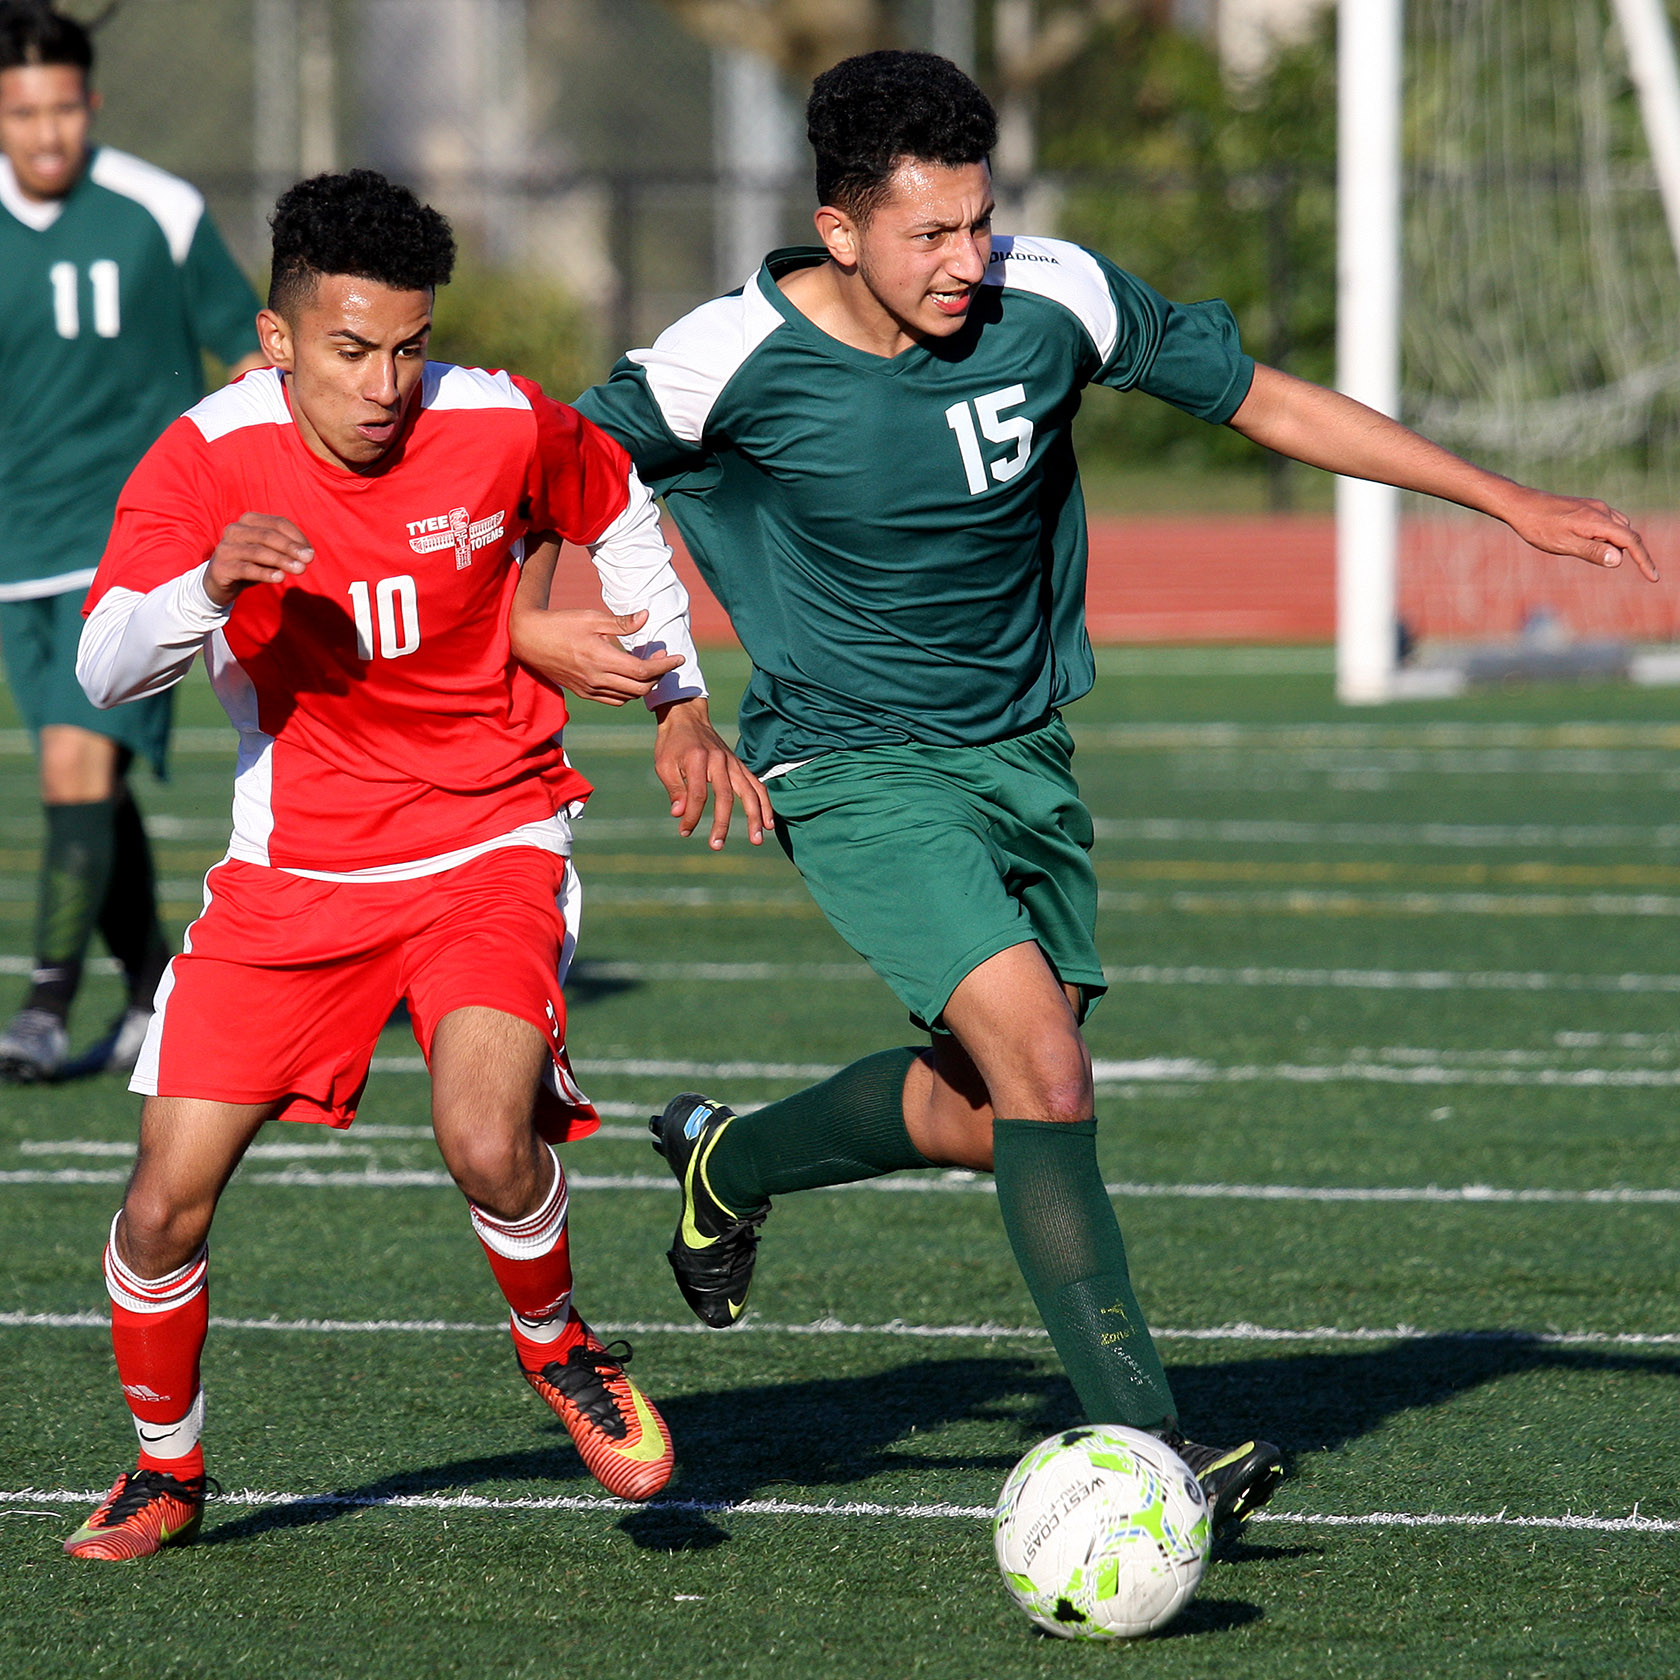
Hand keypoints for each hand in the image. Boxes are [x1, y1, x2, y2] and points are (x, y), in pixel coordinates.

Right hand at [205, 513, 313, 604]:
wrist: (219, 581)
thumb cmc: (251, 563)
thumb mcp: (269, 553)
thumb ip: (286, 551)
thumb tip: (308, 555)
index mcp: (248, 520)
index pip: (278, 523)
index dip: (297, 537)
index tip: (310, 553)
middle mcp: (235, 530)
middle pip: (269, 535)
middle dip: (291, 547)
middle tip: (308, 559)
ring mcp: (226, 548)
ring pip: (258, 551)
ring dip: (281, 560)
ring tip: (300, 569)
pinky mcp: (222, 567)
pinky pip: (247, 569)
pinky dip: (265, 573)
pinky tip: (280, 578)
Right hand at [510, 606, 683, 704]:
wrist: (529, 639)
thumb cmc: (561, 623)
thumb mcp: (592, 618)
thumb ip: (621, 622)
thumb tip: (646, 617)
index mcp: (601, 659)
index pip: (643, 671)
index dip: (665, 665)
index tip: (678, 657)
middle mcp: (596, 679)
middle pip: (641, 688)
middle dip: (658, 674)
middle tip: (662, 656)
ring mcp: (589, 689)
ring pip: (629, 696)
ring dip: (644, 684)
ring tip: (648, 664)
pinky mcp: (583, 693)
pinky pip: (614, 700)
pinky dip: (628, 692)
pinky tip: (630, 676)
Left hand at [653, 696, 774, 848]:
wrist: (687, 718)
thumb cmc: (672, 744)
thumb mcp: (664, 764)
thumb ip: (674, 789)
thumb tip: (679, 814)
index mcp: (698, 759)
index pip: (698, 794)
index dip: (692, 816)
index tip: (684, 831)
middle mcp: (720, 760)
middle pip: (725, 796)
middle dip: (722, 823)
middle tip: (716, 845)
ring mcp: (733, 763)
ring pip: (749, 792)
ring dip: (755, 817)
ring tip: (756, 840)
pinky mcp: (740, 766)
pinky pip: (757, 785)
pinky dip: (765, 804)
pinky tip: (768, 824)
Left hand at [1501, 487, 1658, 582]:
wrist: (1521, 504)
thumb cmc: (1539, 527)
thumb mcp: (1563, 544)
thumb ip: (1591, 551)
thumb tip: (1619, 560)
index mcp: (1598, 521)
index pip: (1630, 541)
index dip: (1644, 560)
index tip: (1653, 577)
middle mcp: (1601, 510)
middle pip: (1626, 534)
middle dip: (1628, 552)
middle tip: (1612, 564)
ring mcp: (1595, 507)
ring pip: (1617, 528)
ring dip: (1615, 543)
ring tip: (1587, 551)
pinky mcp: (1587, 507)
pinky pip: (1606, 523)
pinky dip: (1606, 535)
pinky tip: (1587, 542)